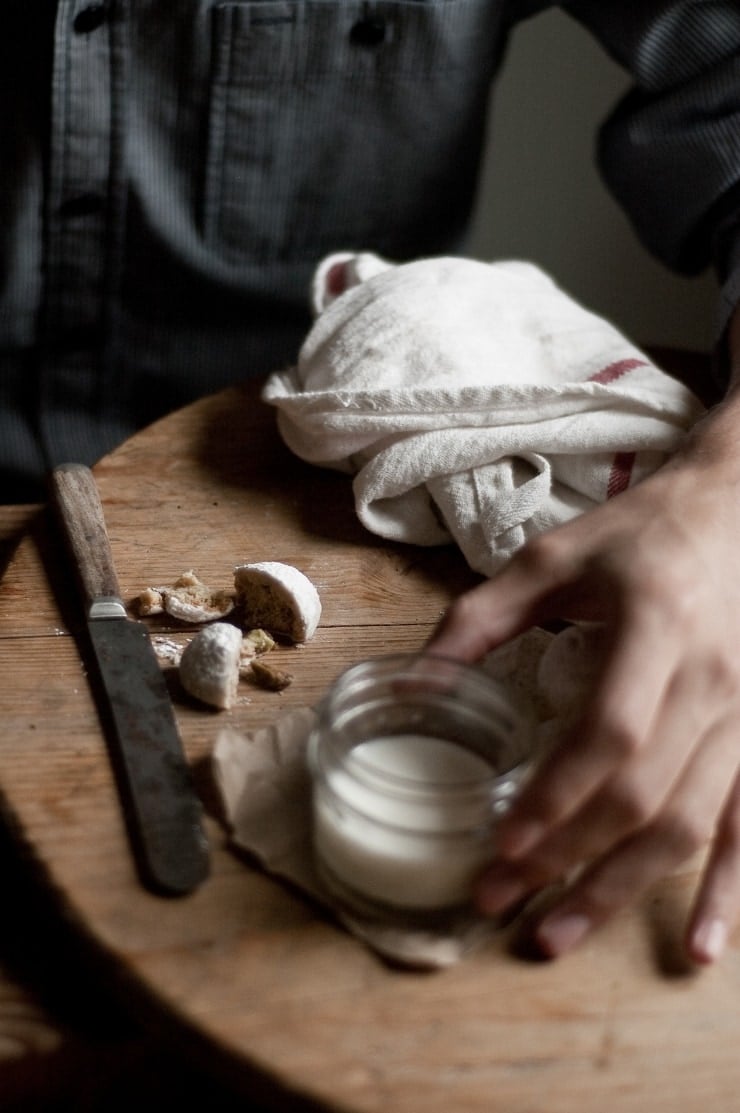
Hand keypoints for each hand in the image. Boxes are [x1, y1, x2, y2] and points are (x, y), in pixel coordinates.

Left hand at [426, 350, 739, 962]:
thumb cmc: (644, 531)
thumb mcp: (554, 556)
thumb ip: (480, 617)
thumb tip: (413, 687)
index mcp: (658, 627)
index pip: (610, 735)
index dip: (556, 799)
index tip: (500, 846)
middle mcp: (712, 680)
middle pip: (643, 795)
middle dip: (567, 858)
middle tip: (499, 900)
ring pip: (688, 825)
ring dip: (622, 889)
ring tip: (559, 935)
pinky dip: (726, 890)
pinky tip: (695, 947)